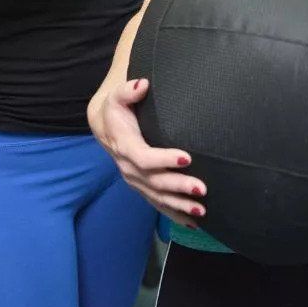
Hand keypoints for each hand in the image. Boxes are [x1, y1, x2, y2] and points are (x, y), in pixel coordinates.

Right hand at [88, 77, 205, 228]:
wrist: (106, 125)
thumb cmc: (118, 108)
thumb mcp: (118, 96)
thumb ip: (128, 91)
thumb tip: (141, 85)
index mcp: (125, 146)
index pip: (144, 157)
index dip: (164, 159)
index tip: (187, 157)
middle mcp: (129, 168)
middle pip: (154, 182)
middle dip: (178, 187)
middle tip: (201, 189)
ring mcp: (136, 180)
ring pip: (157, 197)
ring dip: (179, 205)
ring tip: (201, 210)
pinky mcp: (143, 186)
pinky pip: (158, 203)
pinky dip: (174, 213)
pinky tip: (193, 221)